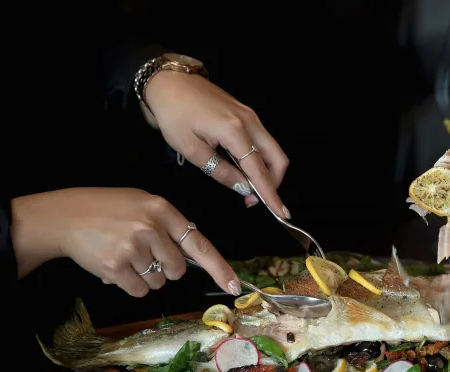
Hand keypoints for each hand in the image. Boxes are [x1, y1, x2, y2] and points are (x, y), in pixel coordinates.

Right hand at [11, 188, 241, 297]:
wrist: (65, 216)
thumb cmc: (107, 210)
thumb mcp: (143, 205)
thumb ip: (168, 226)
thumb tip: (192, 256)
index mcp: (162, 210)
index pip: (199, 244)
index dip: (219, 268)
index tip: (235, 286)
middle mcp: (151, 228)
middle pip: (177, 270)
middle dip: (164, 269)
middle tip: (143, 254)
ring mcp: (134, 248)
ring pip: (158, 282)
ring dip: (144, 276)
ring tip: (124, 255)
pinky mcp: (116, 266)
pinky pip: (138, 290)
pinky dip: (129, 284)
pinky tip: (115, 266)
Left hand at [144, 71, 289, 216]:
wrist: (169, 81)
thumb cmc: (173, 113)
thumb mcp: (191, 150)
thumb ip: (220, 171)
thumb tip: (243, 188)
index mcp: (234, 131)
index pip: (258, 170)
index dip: (269, 194)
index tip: (280, 213)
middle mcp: (249, 122)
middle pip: (278, 159)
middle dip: (274, 183)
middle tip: (257, 201)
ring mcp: (250, 116)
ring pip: (273, 150)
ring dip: (267, 172)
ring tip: (248, 187)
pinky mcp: (246, 114)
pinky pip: (263, 141)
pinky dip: (260, 159)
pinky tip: (244, 170)